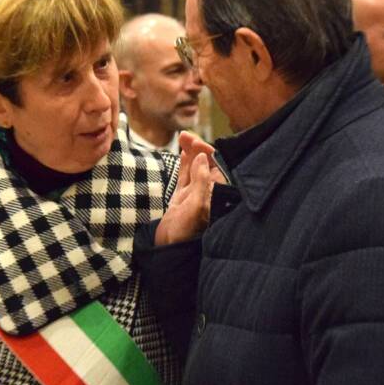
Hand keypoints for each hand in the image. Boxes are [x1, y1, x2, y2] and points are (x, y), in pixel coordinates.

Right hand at [154, 132, 225, 246]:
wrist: (168, 248)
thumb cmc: (183, 231)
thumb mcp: (194, 205)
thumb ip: (200, 181)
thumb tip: (203, 157)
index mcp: (215, 194)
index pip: (215, 165)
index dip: (206, 150)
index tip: (193, 141)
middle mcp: (208, 192)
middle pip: (206, 164)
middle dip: (197, 148)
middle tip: (184, 136)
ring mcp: (195, 194)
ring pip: (195, 167)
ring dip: (190, 152)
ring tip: (182, 138)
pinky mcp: (183, 198)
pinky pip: (186, 176)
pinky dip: (185, 164)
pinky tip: (183, 153)